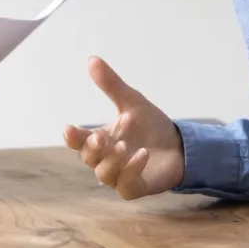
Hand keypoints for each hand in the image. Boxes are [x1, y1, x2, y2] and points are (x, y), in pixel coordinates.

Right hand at [62, 58, 183, 199]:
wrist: (180, 145)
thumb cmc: (151, 126)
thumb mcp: (131, 102)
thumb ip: (111, 85)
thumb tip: (92, 59)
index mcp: (100, 140)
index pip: (79, 140)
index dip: (72, 137)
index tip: (68, 129)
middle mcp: (105, 159)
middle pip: (89, 158)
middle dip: (92, 148)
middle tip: (100, 138)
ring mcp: (119, 176)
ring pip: (104, 174)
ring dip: (111, 161)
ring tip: (122, 147)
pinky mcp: (135, 188)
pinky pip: (126, 185)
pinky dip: (132, 170)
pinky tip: (142, 155)